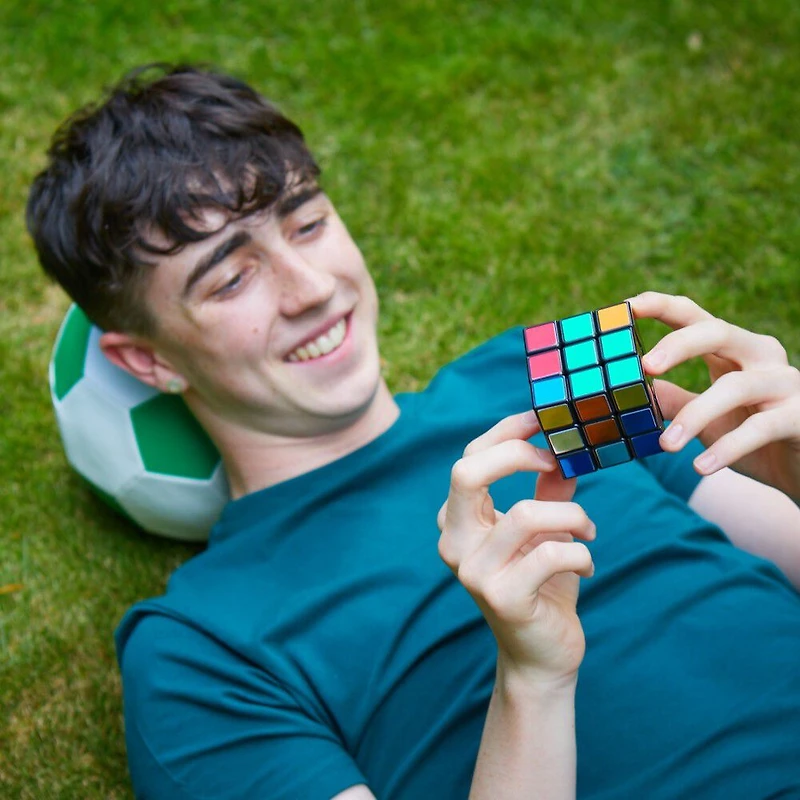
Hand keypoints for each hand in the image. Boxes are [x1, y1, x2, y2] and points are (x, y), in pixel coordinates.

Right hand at [437, 411, 595, 686]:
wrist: (541, 654)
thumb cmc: (542, 584)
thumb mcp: (545, 530)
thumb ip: (549, 488)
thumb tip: (569, 442)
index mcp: (458, 521)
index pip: (469, 459)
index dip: (507, 432)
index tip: (544, 421)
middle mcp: (454, 543)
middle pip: (467, 473)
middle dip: (519, 454)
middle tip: (558, 462)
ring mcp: (473, 572)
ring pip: (525, 514)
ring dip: (572, 516)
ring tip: (588, 530)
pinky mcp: (502, 598)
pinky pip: (551, 554)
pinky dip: (581, 552)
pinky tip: (587, 566)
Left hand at [630, 291, 799, 501]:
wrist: (799, 471)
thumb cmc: (750, 437)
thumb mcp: (704, 419)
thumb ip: (672, 401)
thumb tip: (627, 393)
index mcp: (731, 349)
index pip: (693, 316)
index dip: (660, 307)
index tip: (625, 307)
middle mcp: (759, 356)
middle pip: (718, 332)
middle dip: (679, 344)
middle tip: (646, 366)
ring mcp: (784, 383)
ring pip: (735, 387)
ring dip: (695, 416)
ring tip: (667, 445)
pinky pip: (760, 428)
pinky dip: (727, 448)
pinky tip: (701, 467)